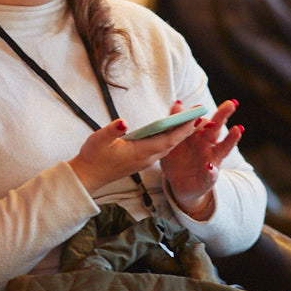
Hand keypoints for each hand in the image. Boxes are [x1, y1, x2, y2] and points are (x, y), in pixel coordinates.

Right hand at [67, 114, 201, 194]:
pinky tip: (173, 130)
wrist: (88, 176)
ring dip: (181, 134)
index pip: (167, 139)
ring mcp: (145, 160)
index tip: (195, 118)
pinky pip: (162, 148)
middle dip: (188, 129)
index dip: (182, 129)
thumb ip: (112, 131)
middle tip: (202, 114)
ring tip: (193, 120)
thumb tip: (123, 122)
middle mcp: (146, 157)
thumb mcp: (98, 140)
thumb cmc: (93, 157)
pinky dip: (171, 138)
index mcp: (139, 152)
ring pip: (168, 146)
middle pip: (173, 142)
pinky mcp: (141, 160)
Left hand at [159, 99, 243, 218]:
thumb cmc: (177, 158)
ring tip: (238, 129)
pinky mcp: (209, 176)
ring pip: (223, 147)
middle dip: (223, 115)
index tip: (200, 104)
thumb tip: (177, 103)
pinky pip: (211, 173)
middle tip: (231, 103)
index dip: (203, 111)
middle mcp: (208, 144)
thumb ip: (176, 123)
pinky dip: (211, 170)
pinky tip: (209, 166)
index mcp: (198, 133)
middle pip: (216, 128)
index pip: (202, 119)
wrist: (179, 184)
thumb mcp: (172, 140)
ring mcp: (212, 159)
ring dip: (231, 139)